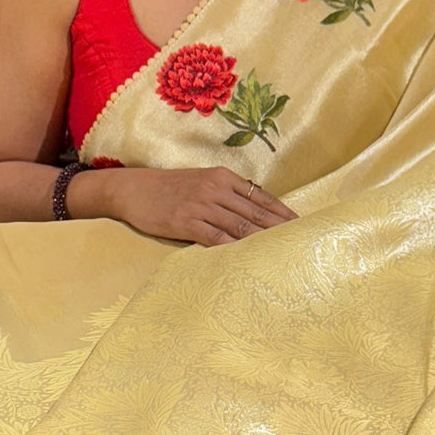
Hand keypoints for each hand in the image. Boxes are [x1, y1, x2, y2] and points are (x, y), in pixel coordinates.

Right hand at [71, 165, 295, 245]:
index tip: (301, 226)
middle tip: (300, 243)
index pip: (261, 197)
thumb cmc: (169, 188)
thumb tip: (255, 211)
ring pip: (240, 226)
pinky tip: (248, 258)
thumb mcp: (202, 182)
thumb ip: (227, 194)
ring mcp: (201, 205)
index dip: (283, 213)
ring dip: (262, 241)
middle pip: (256, 213)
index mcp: (223, 177)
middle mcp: (215, 188)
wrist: (133, 189)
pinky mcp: (185, 221)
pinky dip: (234, 248)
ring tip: (281, 253)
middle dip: (280, 229)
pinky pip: (215, 238)